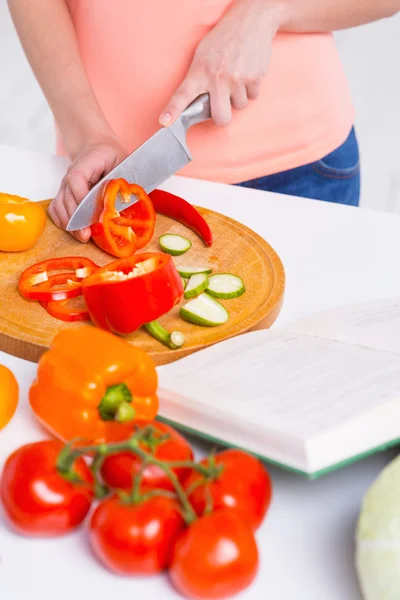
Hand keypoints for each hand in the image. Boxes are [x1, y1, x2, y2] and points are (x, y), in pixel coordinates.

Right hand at [48, 138, 127, 241]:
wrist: (95, 147)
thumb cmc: (111, 156)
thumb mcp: (121, 161)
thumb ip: (122, 178)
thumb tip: (125, 198)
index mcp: (85, 164)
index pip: (76, 180)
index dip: (82, 198)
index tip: (92, 215)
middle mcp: (70, 175)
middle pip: (67, 198)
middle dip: (77, 219)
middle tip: (87, 235)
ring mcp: (65, 185)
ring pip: (59, 206)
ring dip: (69, 223)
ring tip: (82, 236)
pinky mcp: (63, 194)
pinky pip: (55, 208)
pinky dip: (61, 221)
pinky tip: (72, 231)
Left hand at [159, 0, 282, 126]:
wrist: (250, 21)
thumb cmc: (223, 40)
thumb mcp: (202, 55)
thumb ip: (198, 79)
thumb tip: (196, 104)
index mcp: (199, 71)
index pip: (183, 95)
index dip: (173, 111)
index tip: (165, 122)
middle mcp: (217, 78)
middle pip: (221, 118)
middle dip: (223, 117)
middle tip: (222, 105)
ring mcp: (237, 79)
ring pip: (239, 107)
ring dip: (238, 97)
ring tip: (236, 78)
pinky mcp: (254, 77)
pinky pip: (253, 96)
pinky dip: (251, 89)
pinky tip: (247, 72)